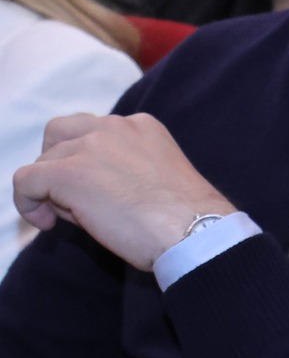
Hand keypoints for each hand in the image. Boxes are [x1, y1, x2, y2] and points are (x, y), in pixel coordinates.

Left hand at [13, 113, 235, 270]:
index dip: (86, 160)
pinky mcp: (67, 173)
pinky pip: (25, 181)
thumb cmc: (186, 218)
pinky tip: (46, 223)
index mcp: (141, 126)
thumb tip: (86, 190)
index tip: (97, 190)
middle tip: (73, 196)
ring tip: (74, 217)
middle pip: (59, 134)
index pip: (93, 131)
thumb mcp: (157, 177)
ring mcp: (89, 147)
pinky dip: (27, 203)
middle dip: (59, 163)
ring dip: (51, 188)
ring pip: (43, 161)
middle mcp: (113, 127)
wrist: (194, 230)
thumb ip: (124, 168)